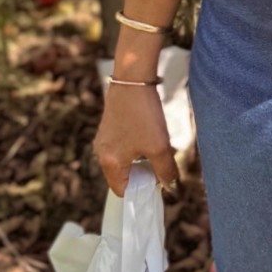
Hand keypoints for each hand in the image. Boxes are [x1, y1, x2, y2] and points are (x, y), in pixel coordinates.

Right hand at [93, 83, 180, 197]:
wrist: (133, 80)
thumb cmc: (144, 116)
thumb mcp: (160, 148)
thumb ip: (166, 172)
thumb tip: (170, 185)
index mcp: (109, 163)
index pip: (123, 191)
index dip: (142, 190)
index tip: (158, 180)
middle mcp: (101, 154)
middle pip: (123, 177)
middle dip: (143, 175)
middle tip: (160, 163)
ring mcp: (103, 140)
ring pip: (124, 163)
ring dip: (141, 161)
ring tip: (156, 147)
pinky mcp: (109, 129)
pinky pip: (122, 149)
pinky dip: (137, 149)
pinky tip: (150, 135)